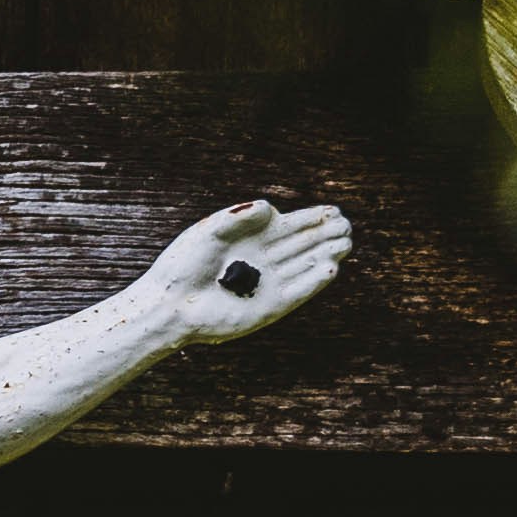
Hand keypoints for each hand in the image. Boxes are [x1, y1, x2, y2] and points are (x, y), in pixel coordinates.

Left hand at [146, 194, 350, 345]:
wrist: (170, 306)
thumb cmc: (183, 266)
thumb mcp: (210, 232)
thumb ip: (239, 217)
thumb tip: (272, 208)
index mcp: (251, 238)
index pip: (290, 226)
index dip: (313, 218)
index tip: (335, 211)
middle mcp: (263, 260)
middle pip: (302, 245)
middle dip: (325, 235)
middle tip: (346, 226)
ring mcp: (267, 284)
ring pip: (304, 267)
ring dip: (325, 255)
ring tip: (345, 243)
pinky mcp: (267, 308)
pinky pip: (297, 293)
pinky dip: (313, 282)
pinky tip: (330, 268)